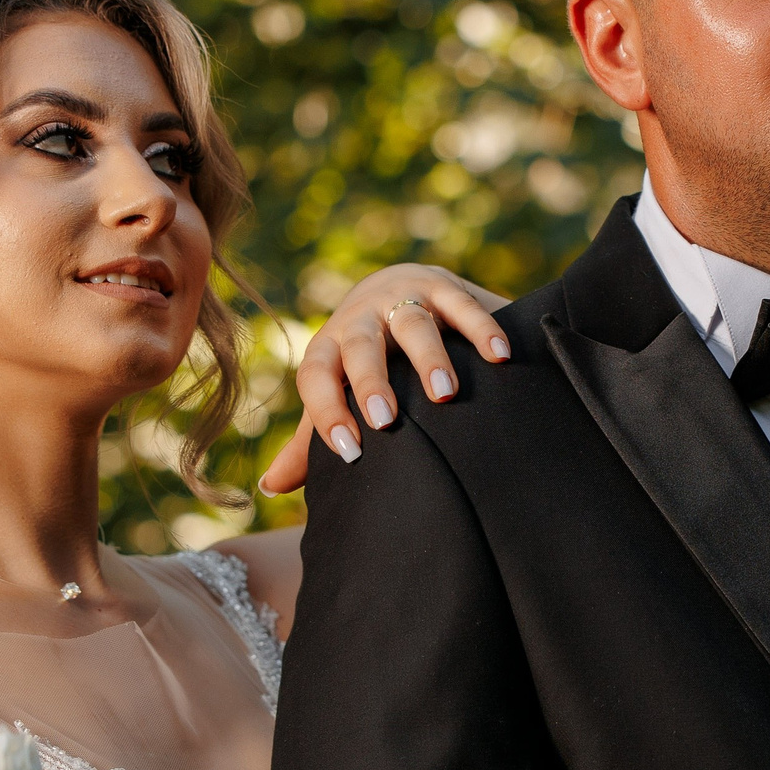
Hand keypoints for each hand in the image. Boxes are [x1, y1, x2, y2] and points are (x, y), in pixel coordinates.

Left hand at [260, 264, 512, 493]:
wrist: (396, 283)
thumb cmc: (363, 355)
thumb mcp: (336, 387)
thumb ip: (309, 437)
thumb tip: (270, 485)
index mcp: (329, 347)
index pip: (316, 376)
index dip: (326, 411)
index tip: (348, 451)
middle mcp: (361, 319)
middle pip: (360, 346)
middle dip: (371, 382)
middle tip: (385, 419)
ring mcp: (402, 298)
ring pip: (413, 323)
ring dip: (429, 357)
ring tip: (445, 394)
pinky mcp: (442, 285)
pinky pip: (461, 304)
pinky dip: (480, 328)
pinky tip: (499, 355)